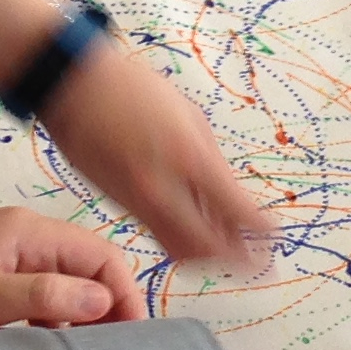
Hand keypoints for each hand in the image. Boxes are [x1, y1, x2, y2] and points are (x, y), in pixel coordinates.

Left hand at [0, 207, 137, 344]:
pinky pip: (52, 302)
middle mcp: (27, 240)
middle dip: (113, 308)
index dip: (124, 294)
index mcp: (26, 233)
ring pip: (76, 287)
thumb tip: (99, 301)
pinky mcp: (6, 285)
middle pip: (94, 269)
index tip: (134, 336)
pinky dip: (65, 326)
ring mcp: (17, 262)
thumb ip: (38, 297)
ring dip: (91, 319)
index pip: (101, 254)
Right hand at [39, 44, 277, 267]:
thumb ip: (212, 160)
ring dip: (209, 258)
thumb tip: (230, 196)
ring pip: (180, 251)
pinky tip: (195, 235)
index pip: (237, 212)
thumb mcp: (190, 115)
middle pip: (210, 248)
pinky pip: (158, 235)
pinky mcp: (119, 205)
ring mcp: (138, 201)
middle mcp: (163, 189)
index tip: (275, 235)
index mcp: (189, 158)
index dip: (262, 231)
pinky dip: (181, 243)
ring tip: (229, 254)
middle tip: (258, 262)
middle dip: (239, 260)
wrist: (75, 87)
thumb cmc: (135, 90)